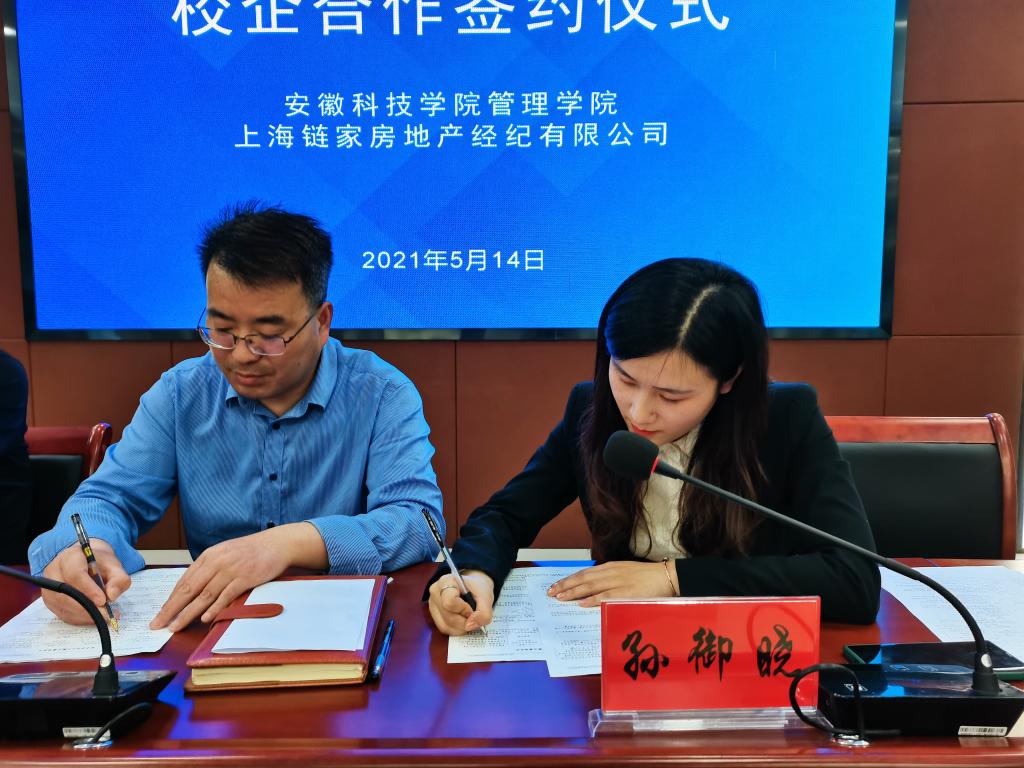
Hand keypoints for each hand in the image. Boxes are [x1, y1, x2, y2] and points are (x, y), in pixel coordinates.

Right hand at [41, 539, 130, 624]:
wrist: (88, 564)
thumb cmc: (100, 564)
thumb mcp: (114, 566)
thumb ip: (118, 579)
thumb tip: (112, 595)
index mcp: (70, 557)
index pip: (75, 574)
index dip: (88, 589)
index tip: (102, 601)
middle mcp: (54, 571)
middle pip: (64, 592)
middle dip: (85, 606)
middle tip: (104, 614)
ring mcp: (49, 587)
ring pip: (61, 605)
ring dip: (82, 614)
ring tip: (102, 616)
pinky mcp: (50, 601)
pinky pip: (61, 614)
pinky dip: (79, 619)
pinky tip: (93, 618)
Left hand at [150, 522, 324, 631]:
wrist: (276, 543)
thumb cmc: (251, 551)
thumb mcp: (225, 554)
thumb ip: (209, 569)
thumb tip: (192, 589)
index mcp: (208, 556)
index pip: (184, 581)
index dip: (170, 600)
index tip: (160, 614)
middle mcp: (216, 562)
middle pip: (189, 589)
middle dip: (171, 609)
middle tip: (158, 624)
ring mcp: (230, 570)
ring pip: (204, 595)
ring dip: (188, 613)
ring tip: (175, 626)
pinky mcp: (245, 578)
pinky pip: (226, 595)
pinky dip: (214, 608)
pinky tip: (204, 618)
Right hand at [427, 570, 494, 635]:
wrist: (473, 587)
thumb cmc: (477, 589)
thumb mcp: (486, 597)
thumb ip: (484, 612)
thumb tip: (470, 626)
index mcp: (446, 581)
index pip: (450, 601)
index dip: (464, 610)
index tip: (472, 609)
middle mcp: (436, 592)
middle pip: (448, 616)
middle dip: (465, 622)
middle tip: (473, 616)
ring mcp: (433, 604)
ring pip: (445, 625)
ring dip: (461, 628)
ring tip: (469, 619)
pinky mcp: (434, 615)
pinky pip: (444, 628)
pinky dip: (456, 630)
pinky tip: (463, 622)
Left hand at [546, 560, 678, 606]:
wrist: (667, 577)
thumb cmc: (647, 577)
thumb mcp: (625, 572)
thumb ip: (610, 578)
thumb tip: (593, 589)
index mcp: (610, 567)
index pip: (584, 573)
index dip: (569, 579)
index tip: (556, 585)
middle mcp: (611, 572)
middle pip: (582, 578)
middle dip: (565, 585)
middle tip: (550, 592)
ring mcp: (617, 582)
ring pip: (590, 586)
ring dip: (573, 592)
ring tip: (560, 597)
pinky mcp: (625, 593)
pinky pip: (605, 596)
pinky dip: (592, 600)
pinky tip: (581, 603)